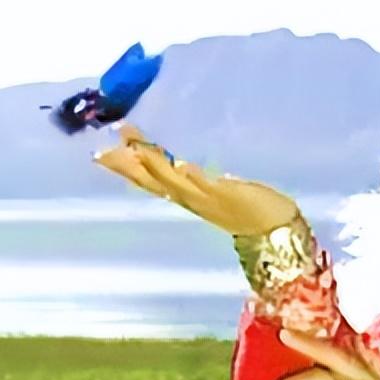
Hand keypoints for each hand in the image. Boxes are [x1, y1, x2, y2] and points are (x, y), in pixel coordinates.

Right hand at [91, 122, 299, 234]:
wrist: (278, 231)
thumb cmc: (250, 209)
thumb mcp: (217, 191)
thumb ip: (199, 182)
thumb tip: (184, 167)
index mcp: (188, 197)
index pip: (150, 180)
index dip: (126, 168)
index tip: (102, 152)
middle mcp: (192, 199)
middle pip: (153, 181)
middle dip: (128, 166)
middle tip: (103, 151)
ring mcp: (208, 198)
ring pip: (174, 182)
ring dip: (154, 166)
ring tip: (136, 148)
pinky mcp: (228, 195)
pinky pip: (207, 186)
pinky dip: (193, 177)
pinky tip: (181, 164)